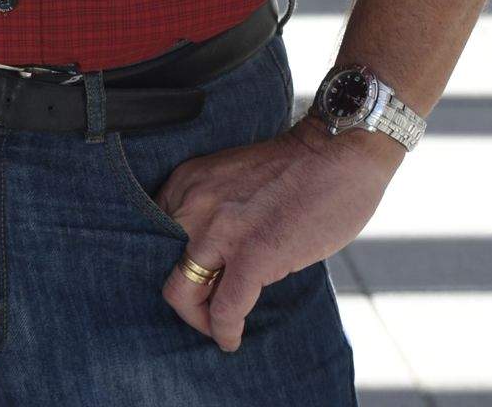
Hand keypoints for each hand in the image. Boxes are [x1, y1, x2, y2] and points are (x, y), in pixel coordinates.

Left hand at [152, 118, 398, 350]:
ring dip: (198, 320)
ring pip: (181, 293)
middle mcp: (194, 204)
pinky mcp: (251, 256)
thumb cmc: (296, 167)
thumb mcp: (232, 180)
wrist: (339, 152)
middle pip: (160, 267)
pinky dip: (225, 331)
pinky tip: (232, 338)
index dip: (167, 264)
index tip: (191, 278)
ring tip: (216, 327)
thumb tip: (209, 258)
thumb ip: (212, 210)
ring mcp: (221, 230)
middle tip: (203, 307)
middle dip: (182, 294)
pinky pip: (224, 309)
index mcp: (187, 183)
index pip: (152, 236)